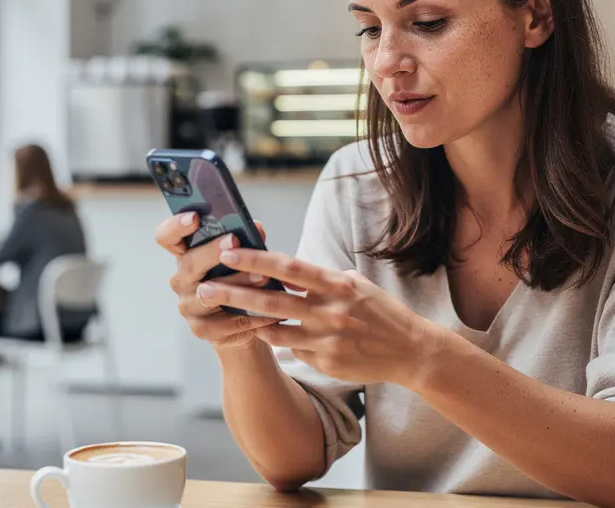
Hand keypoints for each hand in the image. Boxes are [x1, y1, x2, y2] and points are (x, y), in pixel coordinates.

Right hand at [156, 213, 279, 350]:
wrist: (247, 321)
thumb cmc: (243, 280)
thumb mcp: (246, 257)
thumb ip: (248, 241)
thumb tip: (255, 226)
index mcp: (187, 255)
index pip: (167, 237)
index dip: (176, 226)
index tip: (195, 217)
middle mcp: (181, 279)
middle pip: (189, 263)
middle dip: (212, 251)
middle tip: (235, 240)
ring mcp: (188, 305)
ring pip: (208, 293)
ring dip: (237, 284)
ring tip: (263, 278)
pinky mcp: (202, 329)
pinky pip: (226, 321)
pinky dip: (250, 314)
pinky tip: (271, 310)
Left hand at [194, 249, 443, 385]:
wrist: (409, 351)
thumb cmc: (379, 312)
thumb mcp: (353, 285)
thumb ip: (320, 278)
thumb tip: (285, 267)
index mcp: (337, 284)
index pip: (289, 267)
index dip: (256, 259)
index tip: (229, 252)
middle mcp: (330, 311)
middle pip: (271, 299)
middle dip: (234, 292)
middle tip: (205, 287)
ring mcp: (326, 339)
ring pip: (274, 328)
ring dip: (248, 320)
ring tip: (224, 312)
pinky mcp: (325, 362)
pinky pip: (292, 349)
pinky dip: (280, 339)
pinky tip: (270, 333)